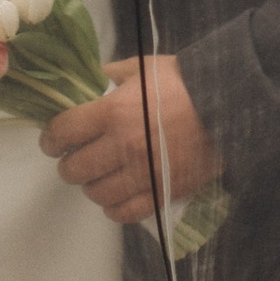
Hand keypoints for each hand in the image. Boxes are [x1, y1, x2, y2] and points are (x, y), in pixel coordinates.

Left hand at [42, 55, 218, 226]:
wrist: (228, 104)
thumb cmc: (183, 82)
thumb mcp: (141, 67)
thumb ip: (110, 75)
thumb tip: (90, 80)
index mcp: (111, 113)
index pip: (62, 133)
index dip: (50, 139)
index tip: (52, 141)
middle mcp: (122, 147)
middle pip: (75, 169)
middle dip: (69, 165)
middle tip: (75, 159)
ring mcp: (143, 174)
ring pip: (97, 194)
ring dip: (92, 187)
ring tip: (98, 178)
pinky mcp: (162, 192)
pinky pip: (125, 213)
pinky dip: (114, 209)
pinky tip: (115, 199)